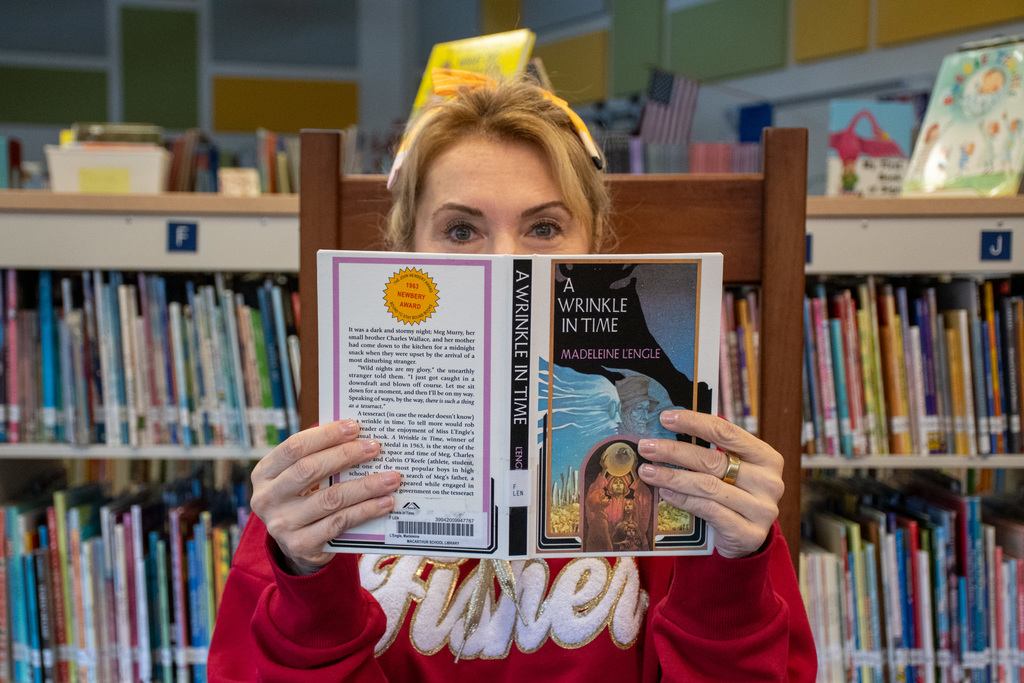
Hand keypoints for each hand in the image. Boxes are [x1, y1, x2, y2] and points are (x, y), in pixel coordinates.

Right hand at [249, 420, 401, 574]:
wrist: (297, 547)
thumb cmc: (304, 499)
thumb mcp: (300, 478)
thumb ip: (319, 455)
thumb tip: (356, 433)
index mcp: (264, 473)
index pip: (294, 447)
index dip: (325, 435)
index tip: (354, 427)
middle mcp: (267, 499)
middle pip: (309, 470)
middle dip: (346, 455)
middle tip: (375, 448)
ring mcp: (283, 525)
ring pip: (330, 499)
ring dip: (366, 486)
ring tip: (391, 477)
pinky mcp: (302, 546)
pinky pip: (340, 523)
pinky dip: (366, 510)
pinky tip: (385, 502)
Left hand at [636, 410, 783, 558]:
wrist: (745, 539)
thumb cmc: (732, 494)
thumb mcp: (730, 469)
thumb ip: (711, 450)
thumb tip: (671, 426)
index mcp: (767, 457)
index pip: (726, 432)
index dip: (694, 422)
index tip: (665, 418)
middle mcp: (770, 482)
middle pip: (713, 460)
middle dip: (674, 451)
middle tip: (647, 446)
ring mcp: (762, 510)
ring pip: (707, 486)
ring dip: (672, 477)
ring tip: (647, 471)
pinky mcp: (749, 533)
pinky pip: (708, 510)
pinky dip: (682, 499)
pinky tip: (664, 493)